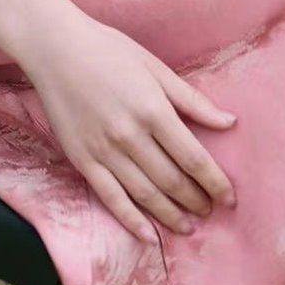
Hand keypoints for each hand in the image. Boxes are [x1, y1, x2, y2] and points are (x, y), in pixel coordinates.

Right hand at [19, 15, 236, 242]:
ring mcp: (104, 151)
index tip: (230, 197)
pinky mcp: (82, 160)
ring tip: (188, 227)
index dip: (215, 183)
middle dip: (197, 200)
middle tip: (211, 211)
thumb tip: (229, 122)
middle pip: (172, 181)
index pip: (194, 158)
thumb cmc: (108, 50)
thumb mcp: (154, 66)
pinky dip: (131, 221)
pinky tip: (149, 236)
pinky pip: (110, 198)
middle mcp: (130, 135)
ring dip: (171, 216)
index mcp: (153, 109)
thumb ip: (191, 99)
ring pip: (145, 195)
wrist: (54, 48)